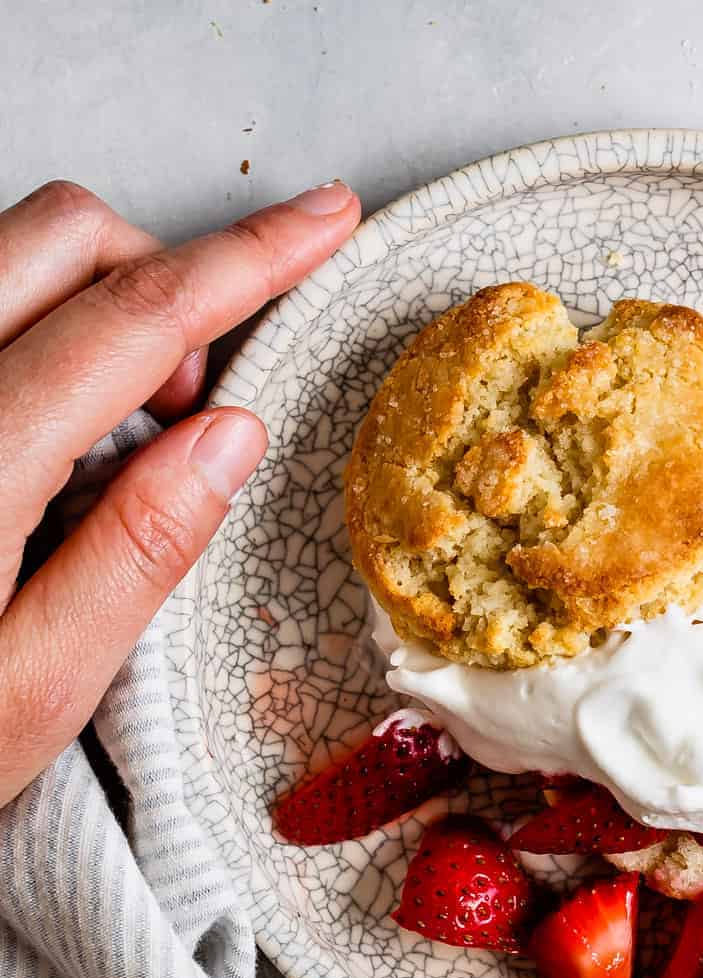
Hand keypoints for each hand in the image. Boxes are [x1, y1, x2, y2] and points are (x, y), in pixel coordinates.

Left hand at [0, 179, 361, 808]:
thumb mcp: (38, 686)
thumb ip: (141, 550)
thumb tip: (233, 433)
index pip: (137, 319)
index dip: (249, 259)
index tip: (324, 219)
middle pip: (63, 235)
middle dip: (165, 280)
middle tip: (189, 406)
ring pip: (9, 252)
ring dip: (101, 305)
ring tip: (118, 431)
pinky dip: (40, 329)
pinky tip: (46, 425)